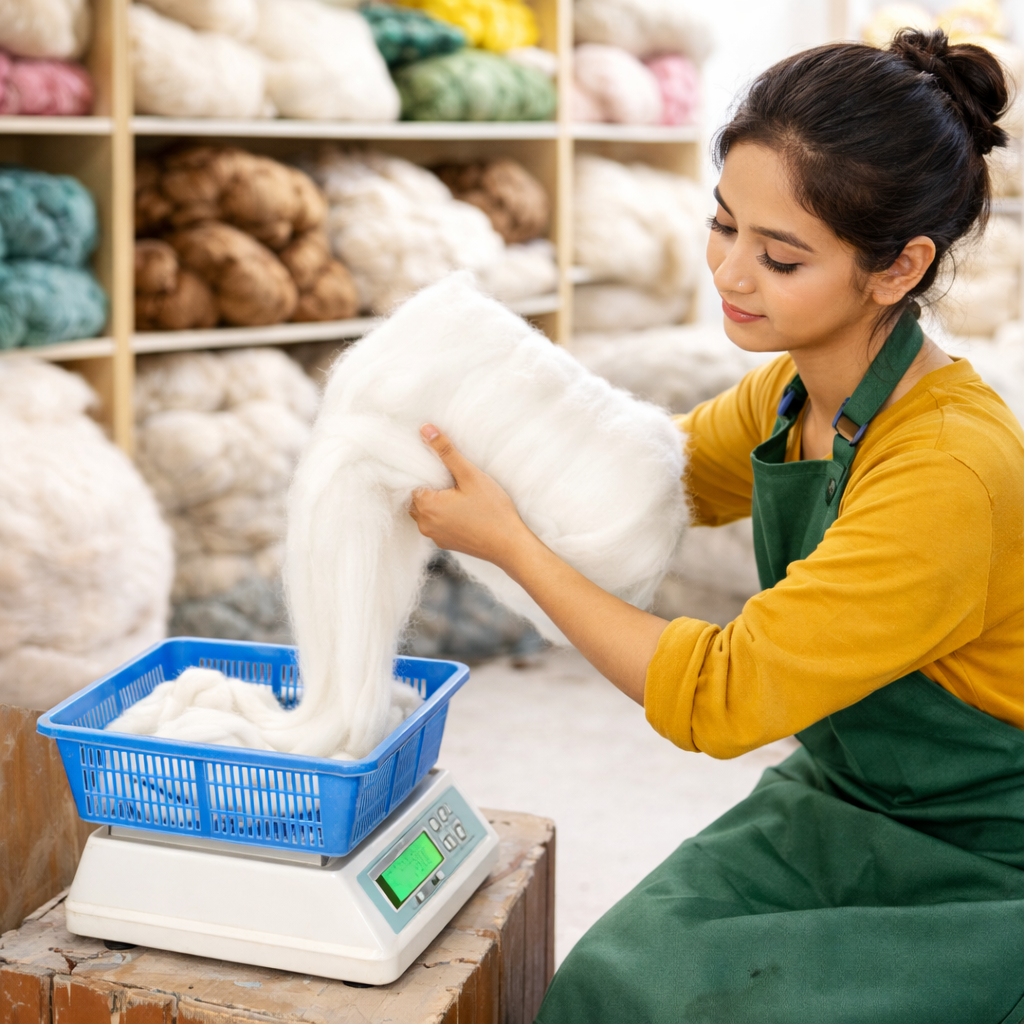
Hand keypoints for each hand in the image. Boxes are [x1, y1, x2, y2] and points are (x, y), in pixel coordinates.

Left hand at [409, 425, 529, 568]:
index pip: (410, 482)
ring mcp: (434, 536)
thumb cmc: (492, 511)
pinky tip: (461, 507)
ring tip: (455, 489)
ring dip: (435, 500)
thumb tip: (425, 430)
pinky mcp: (445, 543)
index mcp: (426, 506)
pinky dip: (442, 513)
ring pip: (424, 511)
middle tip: (449, 475)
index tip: (437, 464)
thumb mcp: (470, 475)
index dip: (422, 470)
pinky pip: (436, 523)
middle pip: (416, 497)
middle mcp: (424, 524)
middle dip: (428, 484)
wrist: (510, 545)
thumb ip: (445, 452)